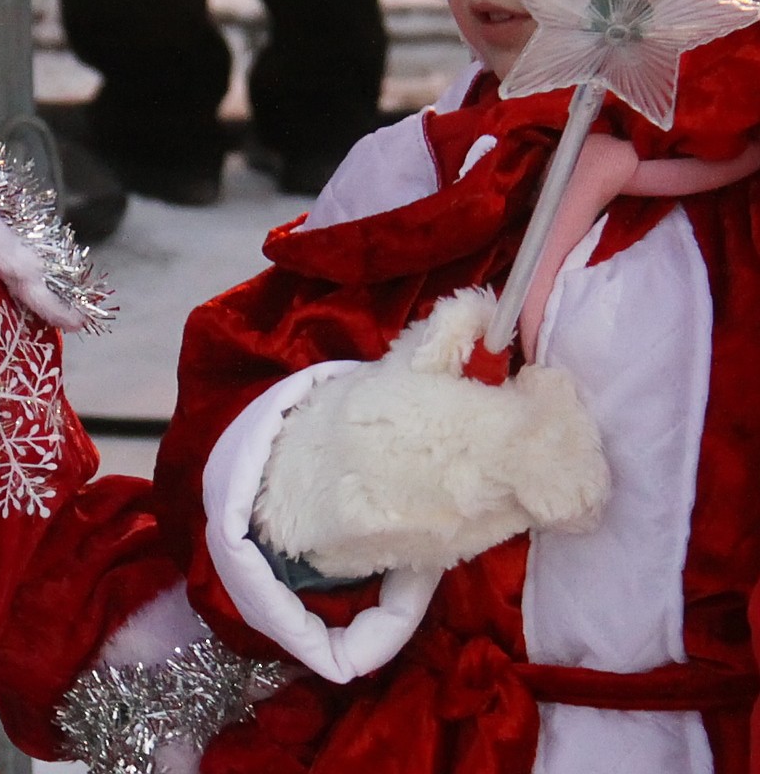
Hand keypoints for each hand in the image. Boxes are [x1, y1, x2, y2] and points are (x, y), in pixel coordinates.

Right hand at [251, 288, 609, 579]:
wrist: (299, 490)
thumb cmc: (355, 416)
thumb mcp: (398, 360)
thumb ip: (454, 329)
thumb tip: (495, 310)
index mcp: (456, 430)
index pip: (554, 436)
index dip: (562, 407)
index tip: (536, 385)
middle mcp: (472, 492)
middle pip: (568, 478)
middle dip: (562, 441)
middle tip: (528, 412)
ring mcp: (469, 533)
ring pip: (546, 504)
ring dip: (540, 469)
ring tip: (497, 441)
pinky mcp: (461, 558)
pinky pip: (513, 522)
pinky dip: (513, 494)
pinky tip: (476, 471)